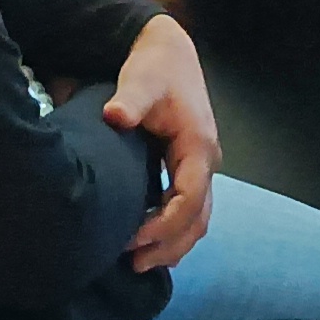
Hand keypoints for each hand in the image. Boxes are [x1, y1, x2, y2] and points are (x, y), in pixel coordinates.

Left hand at [103, 16, 219, 273]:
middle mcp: (205, 162)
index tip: (131, 240)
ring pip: (196, 219)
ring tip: (137, 263)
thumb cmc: (153, 68)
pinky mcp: (186, 168)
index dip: (163, 226)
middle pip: (197, 219)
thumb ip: (129, 99)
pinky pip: (186, 209)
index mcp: (198, 147)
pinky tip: (144, 242)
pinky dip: (171, 231)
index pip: (189, 200)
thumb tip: (114, 116)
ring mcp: (199, 167)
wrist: (166, 53)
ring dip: (171, 244)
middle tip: (133, 265)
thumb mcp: (140, 80)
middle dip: (168, 246)